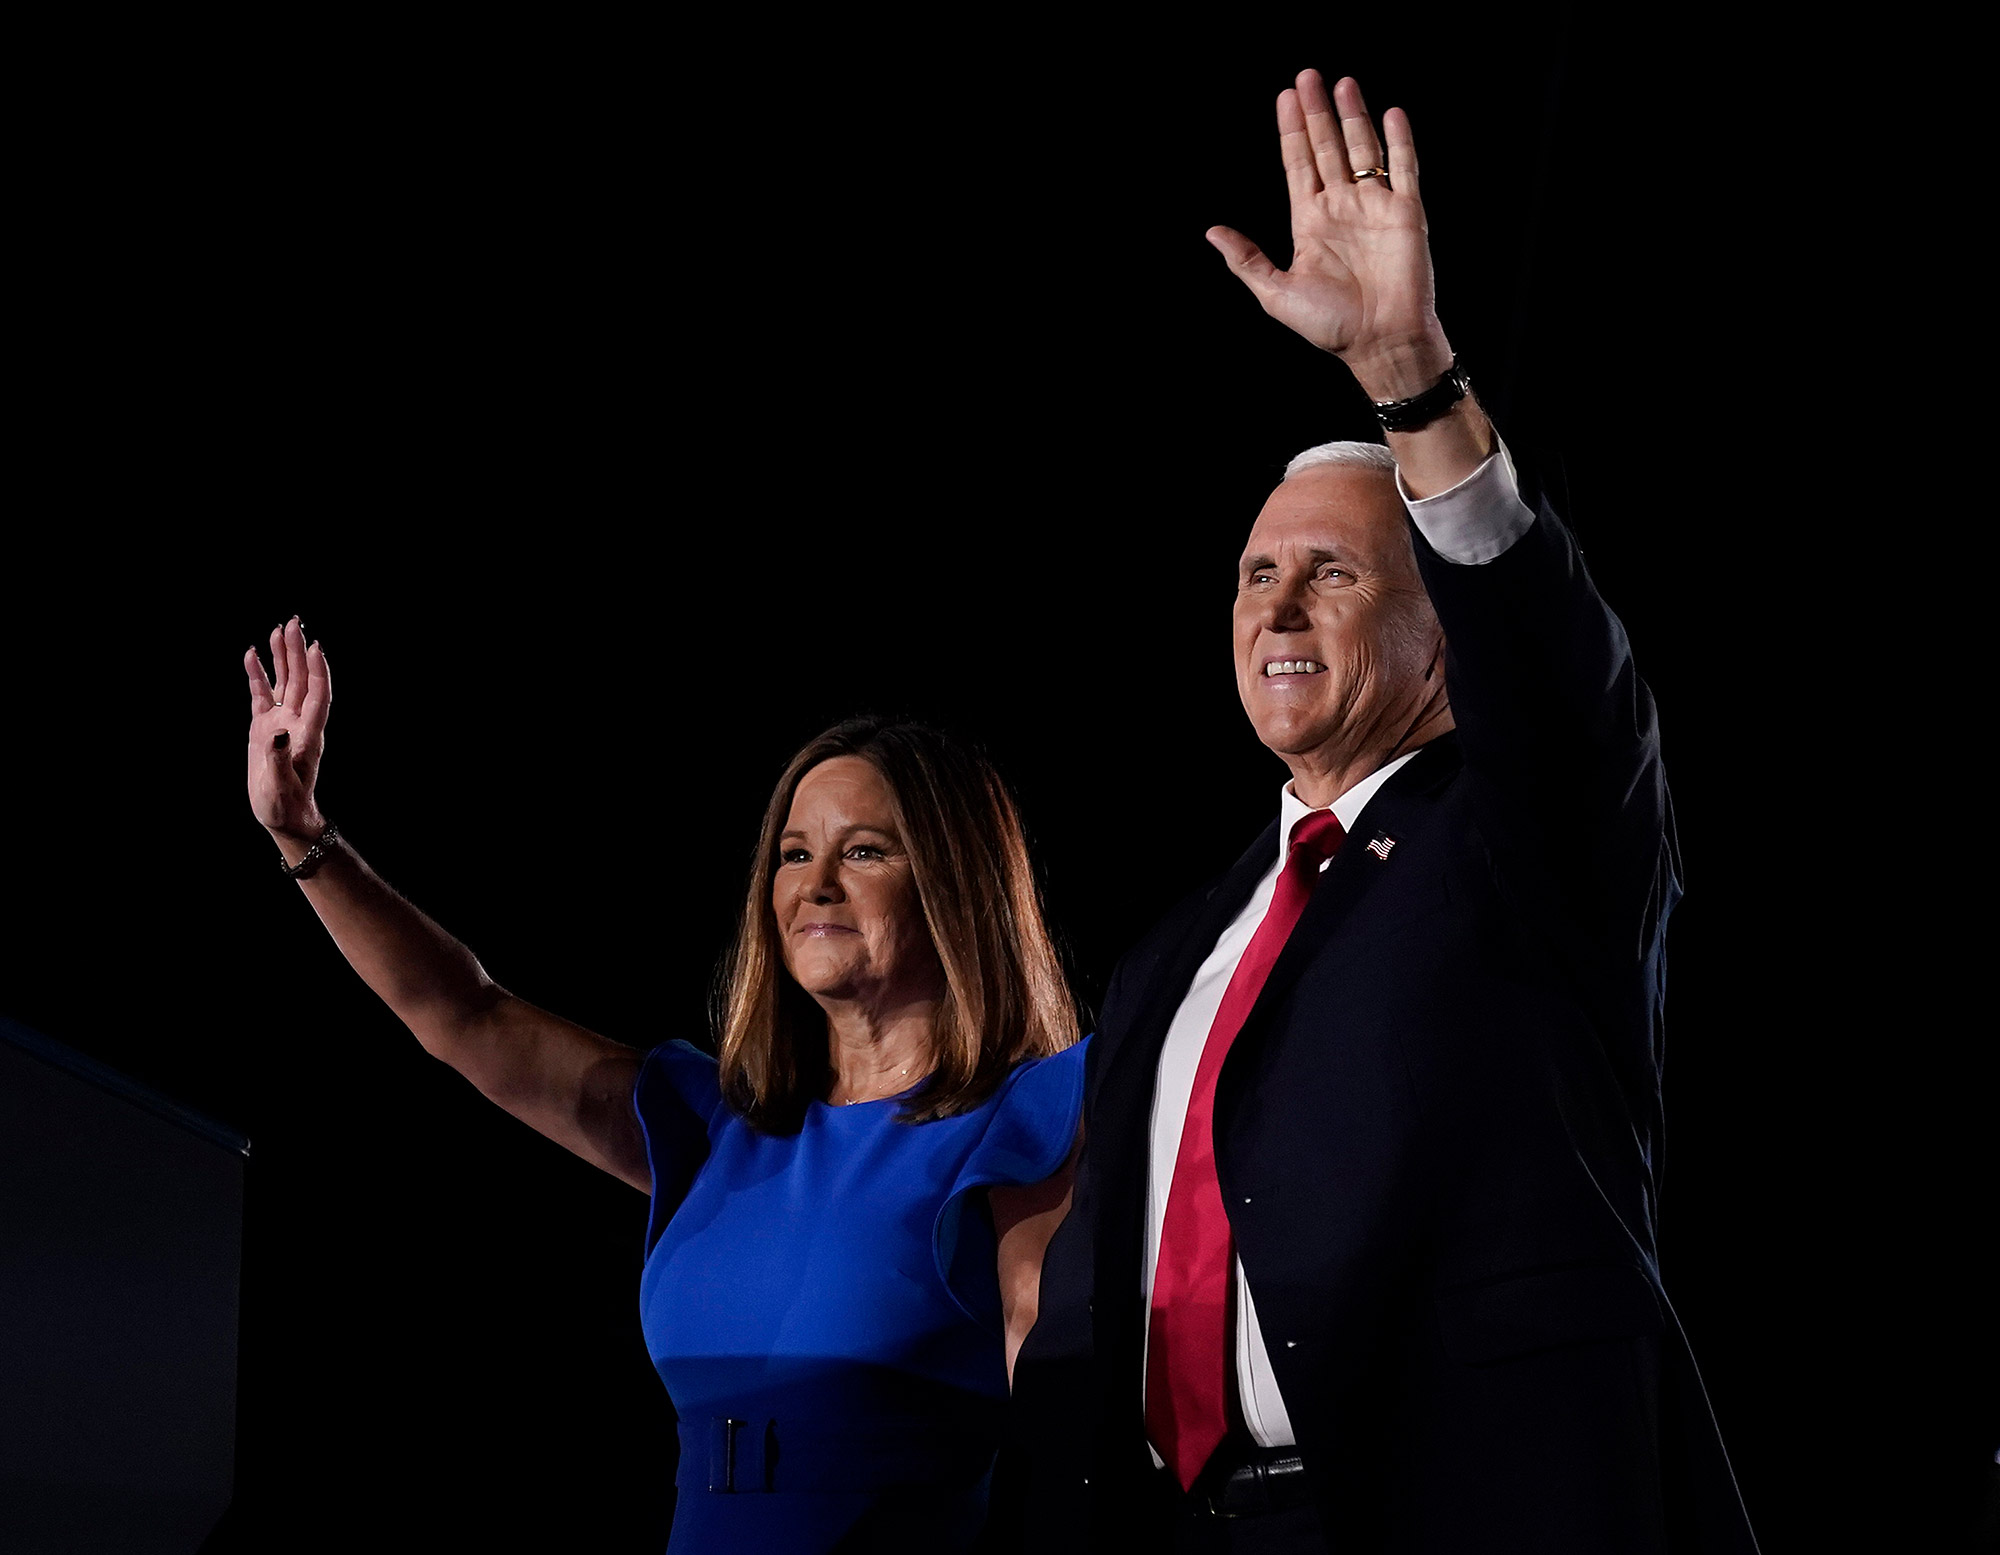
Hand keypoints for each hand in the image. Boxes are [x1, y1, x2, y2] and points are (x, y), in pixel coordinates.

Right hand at [245, 617, 331, 838]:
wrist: (282, 815)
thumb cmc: (285, 805)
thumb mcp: (281, 786)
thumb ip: (279, 759)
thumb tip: (278, 732)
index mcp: (308, 735)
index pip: (318, 695)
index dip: (318, 671)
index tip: (314, 647)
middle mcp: (298, 723)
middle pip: (301, 680)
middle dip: (297, 652)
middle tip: (294, 623)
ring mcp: (281, 722)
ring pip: (284, 683)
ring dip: (282, 657)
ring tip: (278, 630)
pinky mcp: (264, 727)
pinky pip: (262, 695)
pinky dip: (258, 676)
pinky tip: (252, 655)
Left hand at [1208, 71, 1450, 400]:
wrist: (1381, 342)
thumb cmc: (1331, 326)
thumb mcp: (1276, 293)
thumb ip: (1246, 260)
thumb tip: (1211, 232)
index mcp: (1310, 222)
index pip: (1298, 165)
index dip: (1291, 132)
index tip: (1285, 98)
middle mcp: (1342, 207)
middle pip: (1327, 148)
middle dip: (1316, 113)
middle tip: (1306, 76)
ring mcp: (1374, 207)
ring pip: (1362, 149)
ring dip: (1352, 117)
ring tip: (1341, 84)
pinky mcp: (1405, 213)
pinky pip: (1403, 168)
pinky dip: (1399, 141)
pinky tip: (1390, 113)